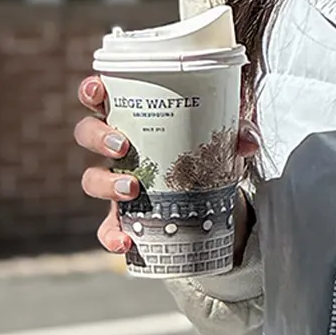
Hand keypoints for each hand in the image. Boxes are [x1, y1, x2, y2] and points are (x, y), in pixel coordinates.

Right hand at [74, 76, 258, 260]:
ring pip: (91, 178)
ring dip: (105, 183)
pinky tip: (125, 243)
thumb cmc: (205, 151)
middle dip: (97, 137)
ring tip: (131, 189)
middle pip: (86, 134)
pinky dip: (111, 236)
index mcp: (132, 118)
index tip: (99, 90)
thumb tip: (249, 141)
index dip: (91, 91)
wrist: (212, 197)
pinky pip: (107, 227)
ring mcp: (115, 181)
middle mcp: (116, 147)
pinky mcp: (124, 214)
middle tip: (122, 146)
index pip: (99, 98)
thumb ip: (238, 132)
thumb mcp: (223, 137)